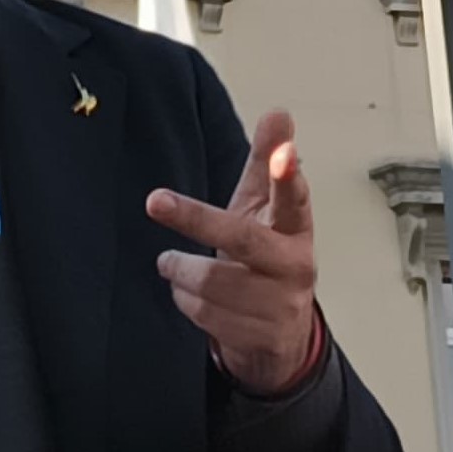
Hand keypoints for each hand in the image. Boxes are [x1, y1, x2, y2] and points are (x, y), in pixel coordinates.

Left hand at [146, 110, 321, 396]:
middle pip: (241, 238)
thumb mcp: (265, 211)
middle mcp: (295, 266)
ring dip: (181, 270)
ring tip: (173, 263)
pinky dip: (185, 299)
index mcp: (296, 228)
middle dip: (196, 218)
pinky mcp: (262, 338)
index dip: (288, 176)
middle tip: (156, 200)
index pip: (295, 197)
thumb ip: (266, 163)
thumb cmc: (265, 258)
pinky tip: (190, 294)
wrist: (282, 334)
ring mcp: (280, 305)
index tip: (285, 153)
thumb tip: (279, 113)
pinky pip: (203, 312)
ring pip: (210, 280)